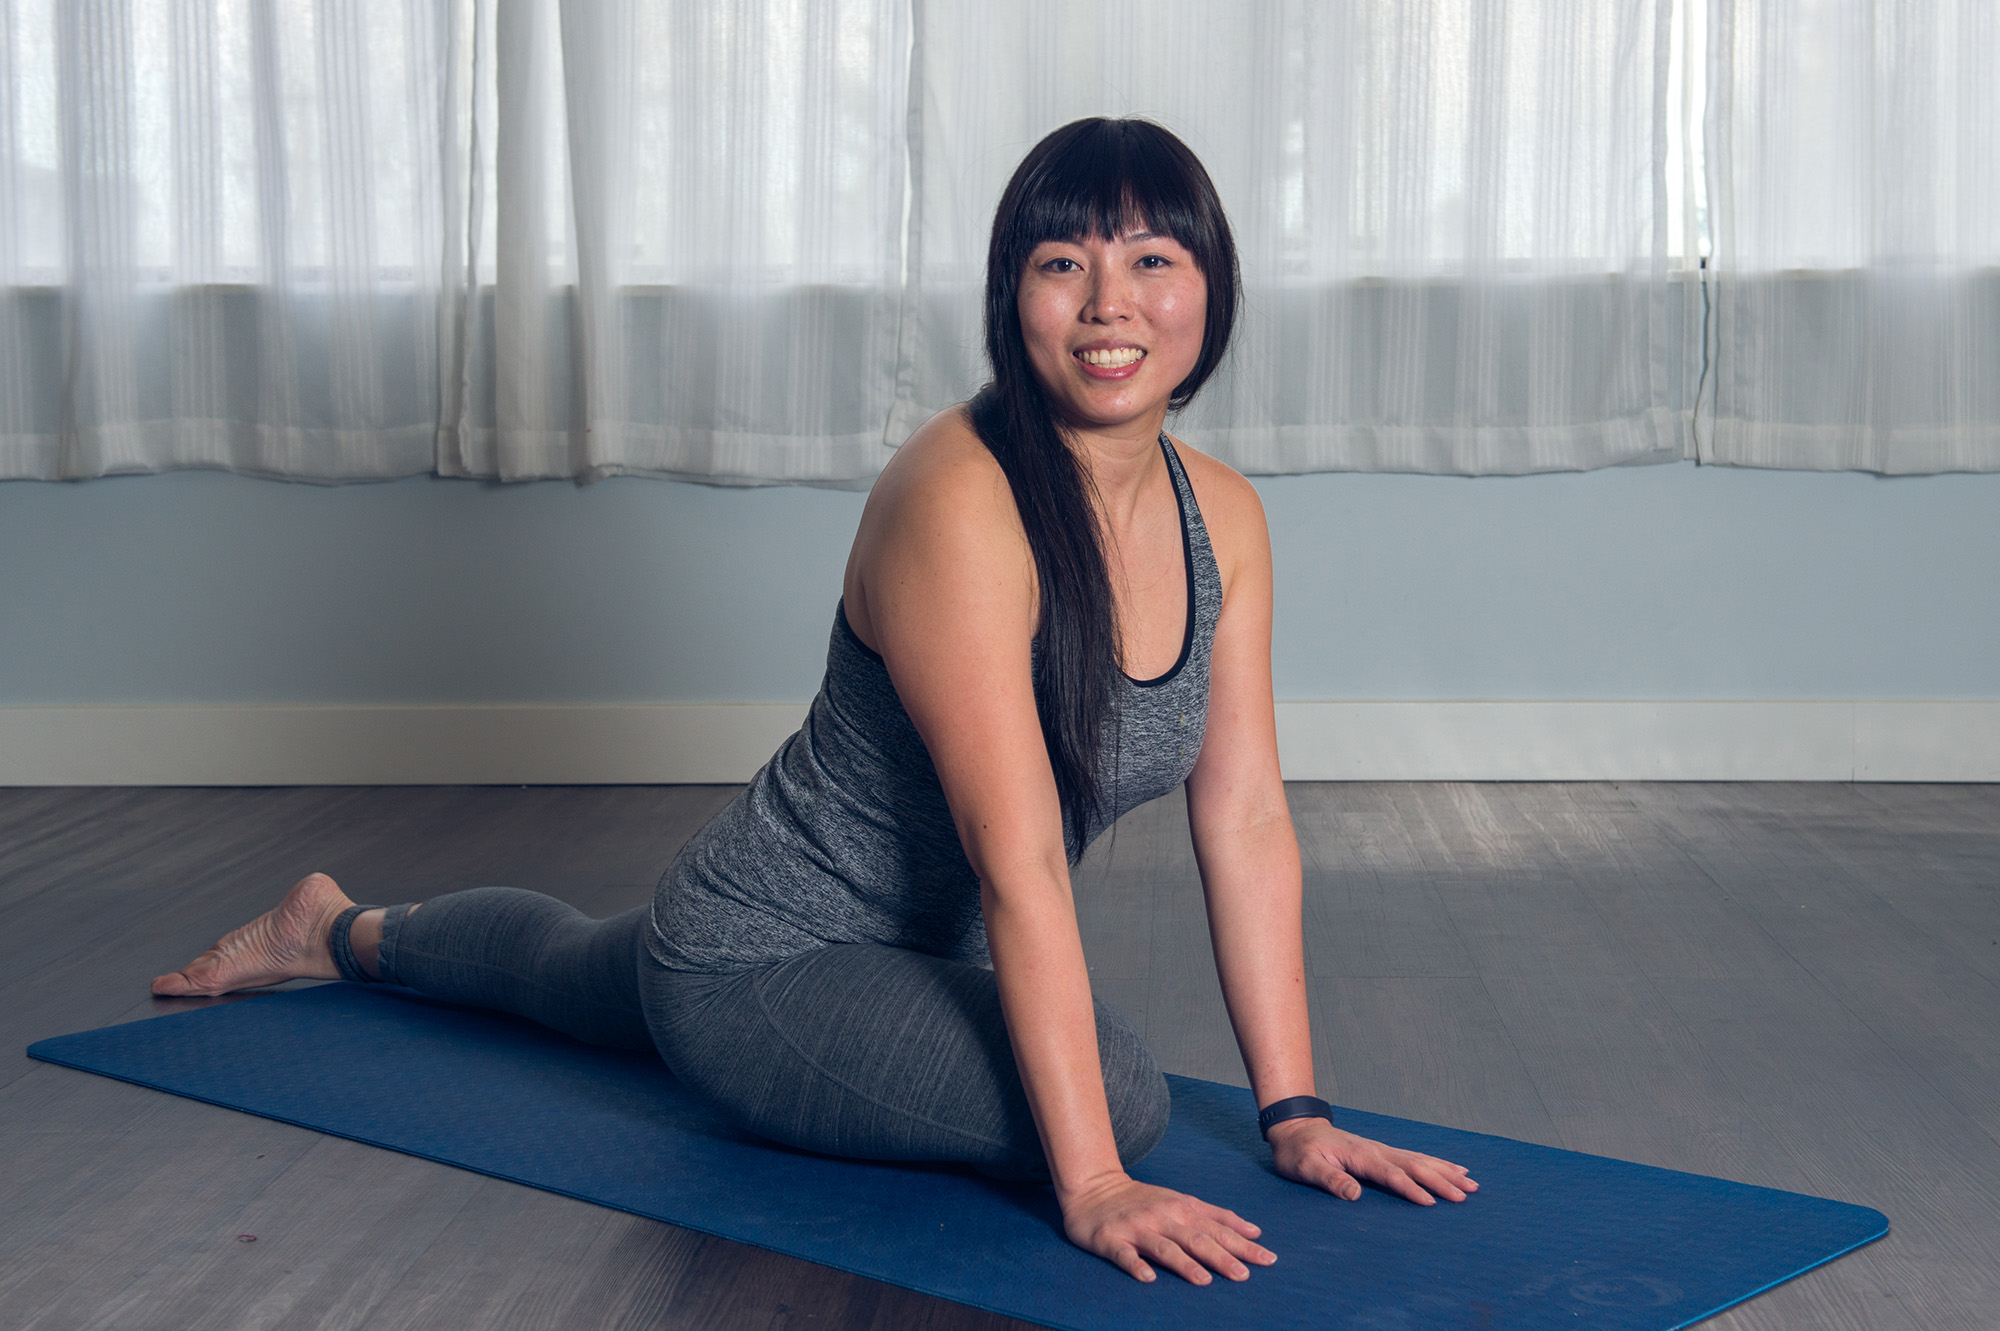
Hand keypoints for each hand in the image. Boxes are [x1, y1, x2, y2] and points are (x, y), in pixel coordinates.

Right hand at [1060, 1172, 1276, 1284]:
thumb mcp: (1181, 1201)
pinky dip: (1136, 1266)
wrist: (1093, 1187)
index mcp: (1181, 1209)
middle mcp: (1162, 1217)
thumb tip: (1254, 1232)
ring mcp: (1136, 1228)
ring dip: (1184, 1263)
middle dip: (1222, 1257)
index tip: (1267, 1259)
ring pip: (1164, 1247)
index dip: (1243, 1244)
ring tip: (1204, 1280)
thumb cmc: (1143, 1199)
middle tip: (1244, 1275)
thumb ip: (1216, 1216)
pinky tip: (1147, 1278)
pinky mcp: (1111, 1240)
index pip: (1218, 1229)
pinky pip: (1124, 1255)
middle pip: (1196, 1239)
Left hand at [1266, 1117, 1476, 1204]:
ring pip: (1419, 1160)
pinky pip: (1414, 1158)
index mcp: (1360, 1156)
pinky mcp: (1381, 1152)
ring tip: (1471, 1184)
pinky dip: (1436, 1163)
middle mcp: (1376, 1150)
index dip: (1411, 1188)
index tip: (1432, 1203)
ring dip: (1445, 1172)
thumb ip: (1330, 1179)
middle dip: (1441, 1180)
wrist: (1295, 1128)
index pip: (1391, 1174)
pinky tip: (1452, 1169)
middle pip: (1414, 1165)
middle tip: (1466, 1195)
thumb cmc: (1298, 1151)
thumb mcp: (1305, 1167)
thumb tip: (1354, 1195)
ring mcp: (1381, 1149)